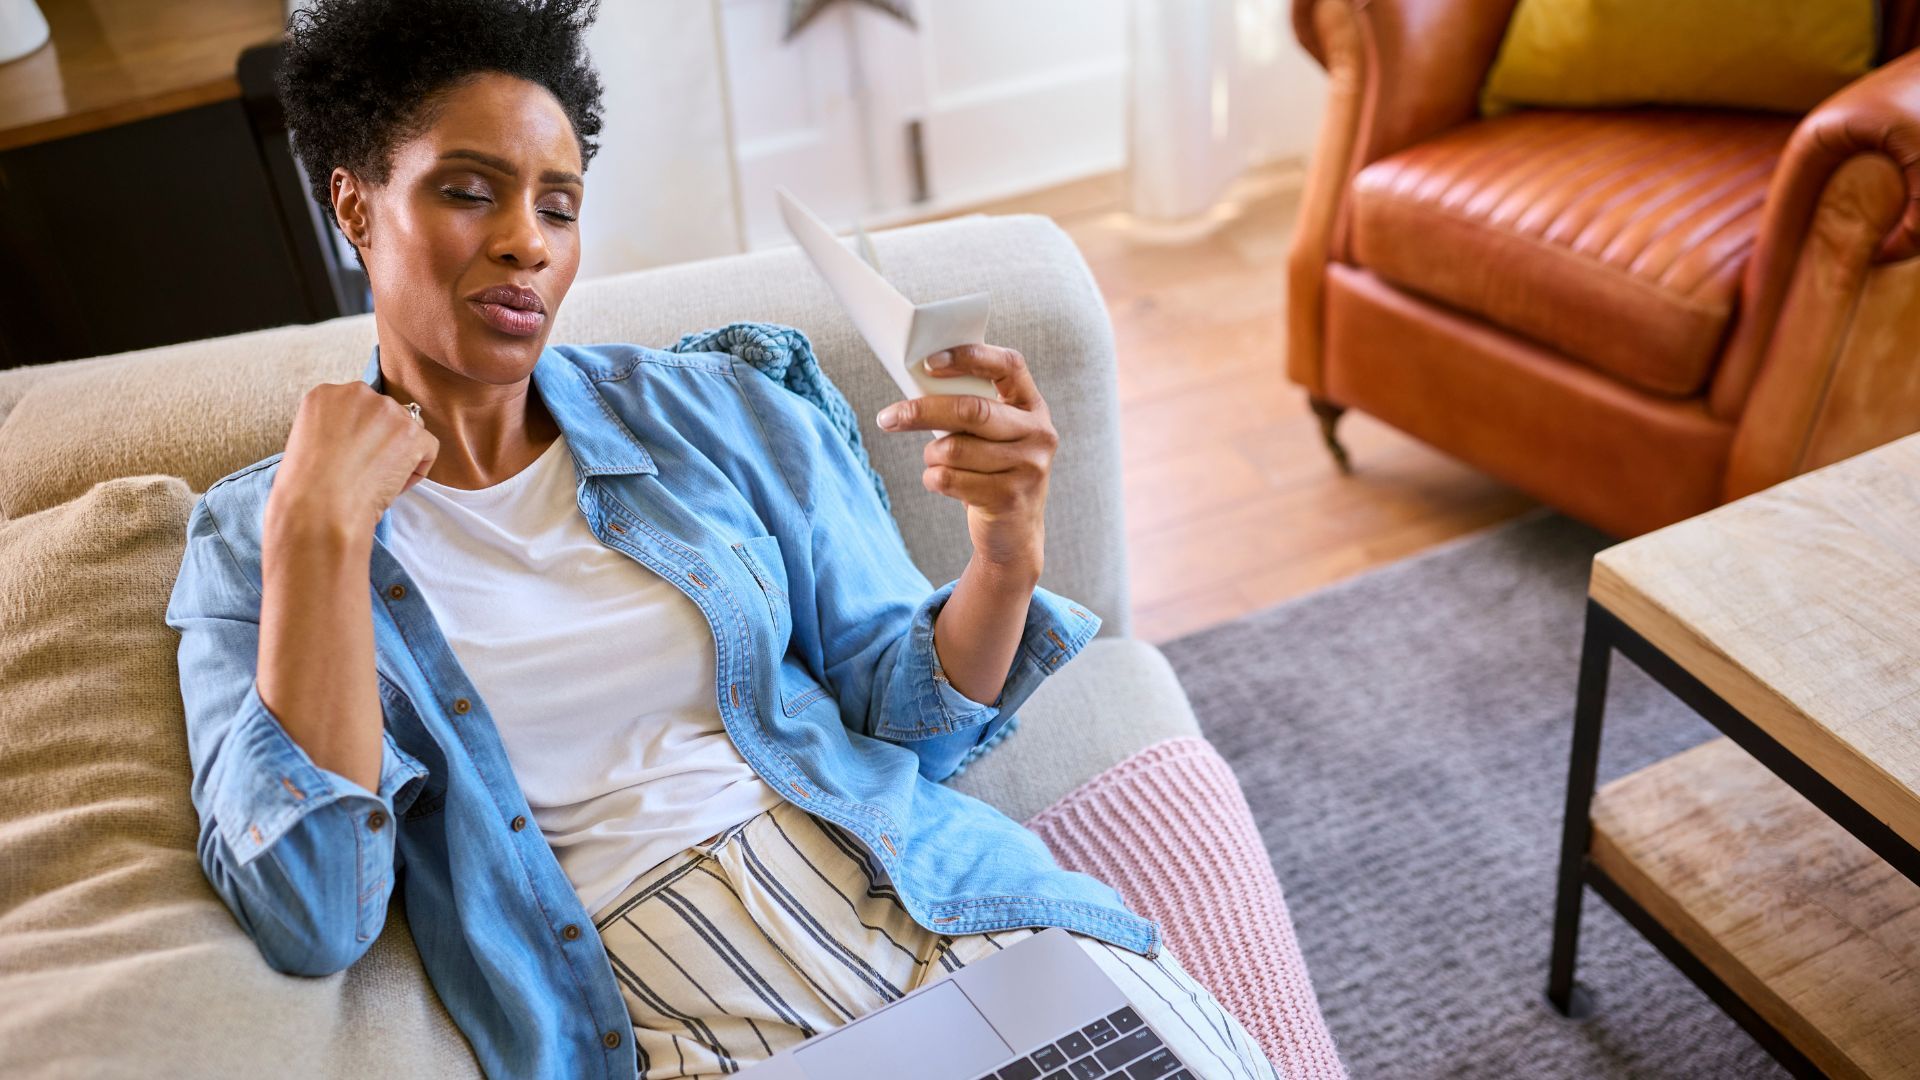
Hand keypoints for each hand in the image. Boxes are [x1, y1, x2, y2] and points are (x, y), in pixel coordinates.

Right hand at [267, 382, 438, 540]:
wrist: (318, 507)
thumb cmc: (305, 485)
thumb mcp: (306, 441)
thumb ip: (333, 427)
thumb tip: (358, 436)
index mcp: (326, 394)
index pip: (358, 406)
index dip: (359, 434)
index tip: (352, 456)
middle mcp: (358, 393)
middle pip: (385, 414)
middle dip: (382, 439)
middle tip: (369, 468)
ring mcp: (388, 411)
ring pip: (408, 428)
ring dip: (401, 451)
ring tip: (378, 479)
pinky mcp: (412, 433)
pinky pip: (428, 448)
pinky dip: (416, 470)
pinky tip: (393, 486)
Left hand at [874, 344, 1055, 575]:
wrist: (1015, 534)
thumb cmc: (992, 472)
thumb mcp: (995, 435)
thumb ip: (972, 408)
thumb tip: (917, 382)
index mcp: (1033, 407)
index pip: (1009, 365)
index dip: (970, 357)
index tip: (930, 362)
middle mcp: (1039, 433)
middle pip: (972, 410)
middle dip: (922, 412)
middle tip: (889, 418)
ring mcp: (1029, 467)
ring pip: (954, 449)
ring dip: (931, 456)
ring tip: (935, 462)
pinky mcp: (1010, 498)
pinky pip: (950, 479)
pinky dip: (933, 480)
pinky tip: (941, 483)